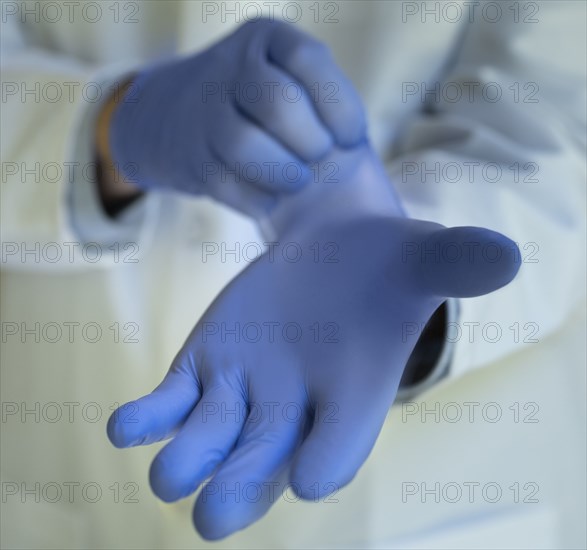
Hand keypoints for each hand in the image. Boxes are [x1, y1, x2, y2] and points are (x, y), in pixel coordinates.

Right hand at [108, 18, 365, 219]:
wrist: (173, 115)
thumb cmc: (256, 105)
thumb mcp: (285, 76)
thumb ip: (319, 99)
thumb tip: (349, 147)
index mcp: (265, 39)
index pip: (306, 59)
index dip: (338, 104)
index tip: (351, 139)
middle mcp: (229, 67)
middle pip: (277, 102)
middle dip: (310, 140)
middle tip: (318, 156)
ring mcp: (203, 111)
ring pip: (243, 144)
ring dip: (282, 172)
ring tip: (297, 181)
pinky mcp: (189, 156)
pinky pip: (223, 183)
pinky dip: (255, 199)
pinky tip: (270, 199)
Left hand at [108, 213, 520, 538]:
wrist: (336, 252)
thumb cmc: (387, 264)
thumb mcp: (423, 256)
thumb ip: (457, 262)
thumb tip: (507, 255)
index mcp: (352, 397)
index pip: (339, 446)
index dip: (327, 458)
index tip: (310, 474)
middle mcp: (294, 407)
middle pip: (263, 463)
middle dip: (239, 490)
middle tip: (214, 516)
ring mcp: (241, 389)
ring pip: (207, 441)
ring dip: (185, 460)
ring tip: (166, 473)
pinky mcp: (203, 366)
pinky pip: (169, 404)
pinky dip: (148, 418)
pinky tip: (125, 425)